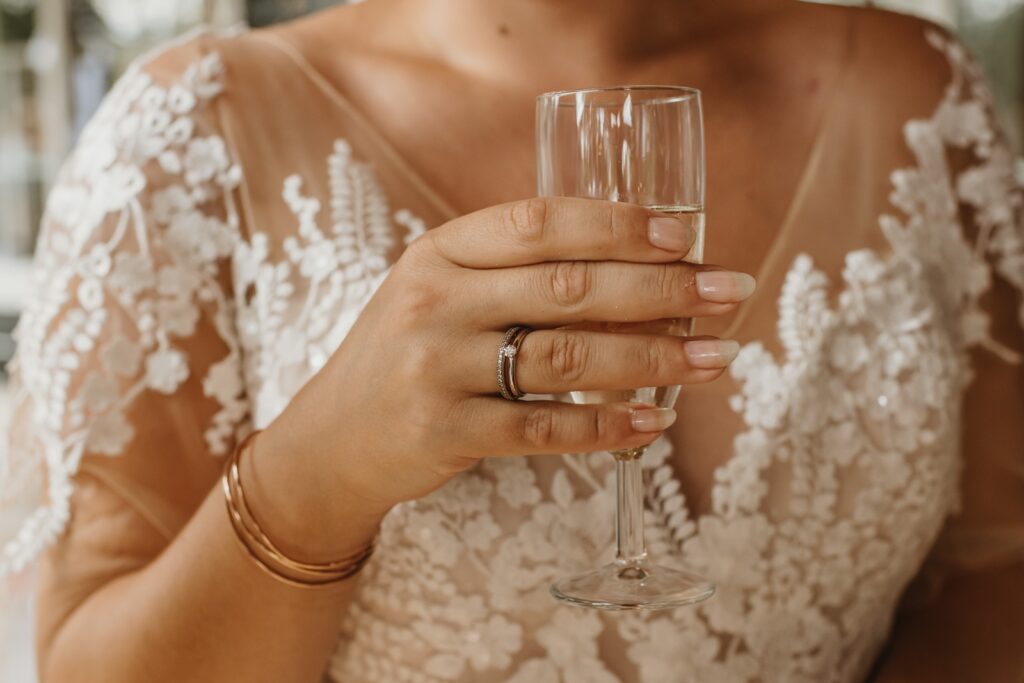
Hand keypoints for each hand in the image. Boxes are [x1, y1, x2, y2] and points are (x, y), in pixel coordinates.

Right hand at [254, 197, 753, 555]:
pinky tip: (653, 421)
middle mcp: (435, 301)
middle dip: (662, 288)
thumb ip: (509, 271)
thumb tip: (634, 264)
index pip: (537, 222)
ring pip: (567, 356)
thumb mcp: (436, 291)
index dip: (616, 225)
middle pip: (567, 287)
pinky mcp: (446, 431)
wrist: (330, 439)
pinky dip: (607, 426)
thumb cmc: (404, 354)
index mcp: (439, 252)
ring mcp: (436, 367)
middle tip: (732, 293)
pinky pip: (545, 427)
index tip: (683, 237)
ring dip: (653, 357)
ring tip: (715, 361)